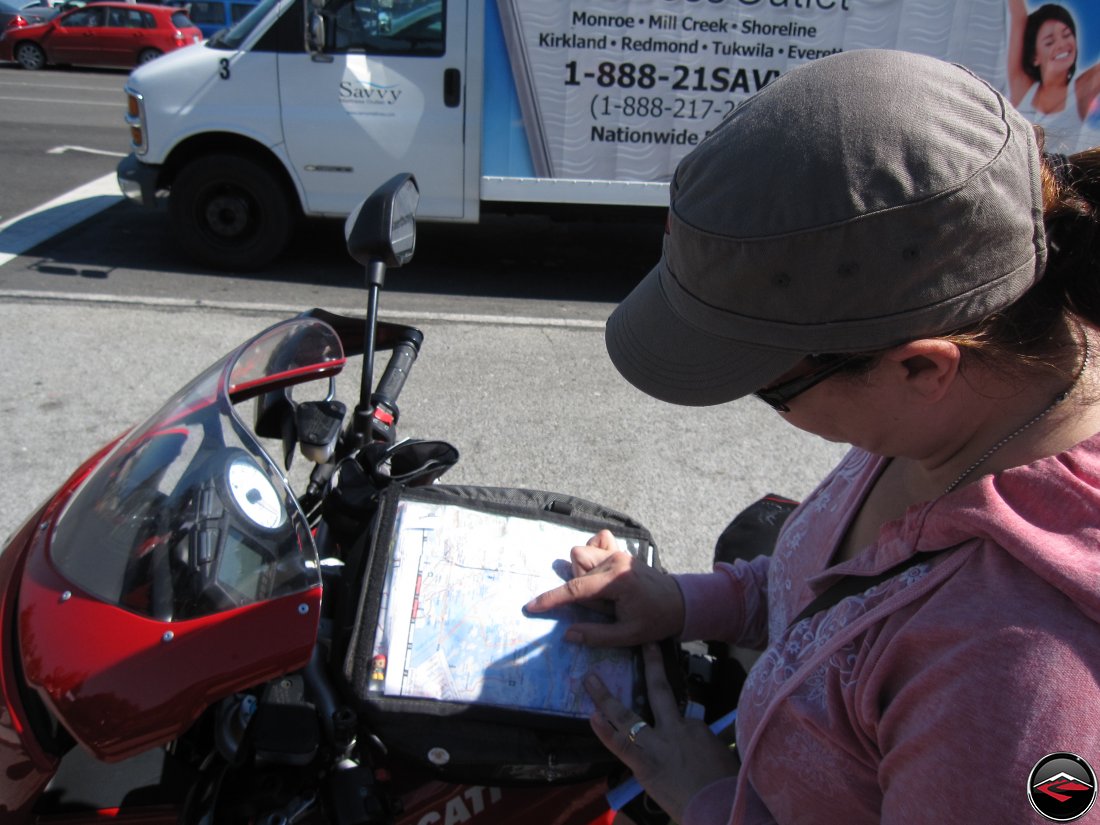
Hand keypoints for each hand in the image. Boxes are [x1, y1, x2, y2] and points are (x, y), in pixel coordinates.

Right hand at [524, 530, 684, 646]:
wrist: (679, 603)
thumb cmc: (655, 621)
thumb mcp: (628, 635)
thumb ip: (596, 635)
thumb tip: (568, 634)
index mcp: (617, 581)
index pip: (576, 589)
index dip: (551, 599)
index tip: (531, 607)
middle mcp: (615, 561)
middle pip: (577, 567)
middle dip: (580, 587)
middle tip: (602, 606)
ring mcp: (617, 553)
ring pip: (582, 555)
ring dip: (584, 574)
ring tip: (604, 593)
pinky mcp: (619, 551)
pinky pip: (594, 544)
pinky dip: (591, 558)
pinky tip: (602, 575)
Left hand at [587, 644, 739, 822]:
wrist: (721, 808)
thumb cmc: (728, 787)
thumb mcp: (727, 758)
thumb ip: (715, 744)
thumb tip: (719, 739)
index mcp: (696, 728)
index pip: (681, 716)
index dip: (676, 721)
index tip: (676, 731)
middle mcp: (675, 729)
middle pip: (660, 691)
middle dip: (652, 665)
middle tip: (645, 644)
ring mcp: (657, 745)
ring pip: (628, 716)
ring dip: (606, 697)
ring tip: (590, 679)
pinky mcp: (645, 765)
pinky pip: (622, 746)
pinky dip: (605, 732)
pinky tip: (592, 717)